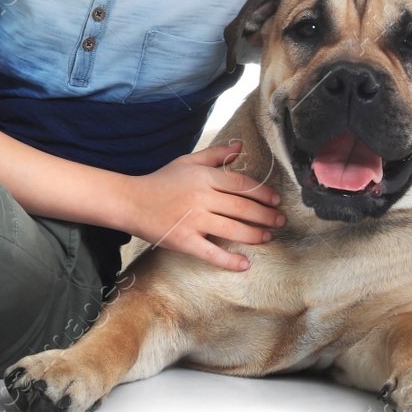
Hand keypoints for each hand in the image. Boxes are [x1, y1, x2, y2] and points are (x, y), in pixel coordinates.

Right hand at [122, 139, 283, 271]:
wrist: (132, 202)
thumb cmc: (161, 181)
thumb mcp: (187, 162)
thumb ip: (216, 155)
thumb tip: (240, 146)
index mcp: (203, 178)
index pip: (241, 185)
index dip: (263, 193)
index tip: (276, 200)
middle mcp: (201, 198)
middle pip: (242, 208)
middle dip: (265, 216)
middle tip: (280, 221)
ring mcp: (193, 221)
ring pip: (232, 230)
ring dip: (254, 235)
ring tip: (267, 237)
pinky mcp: (185, 241)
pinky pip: (212, 253)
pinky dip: (230, 260)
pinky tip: (245, 264)